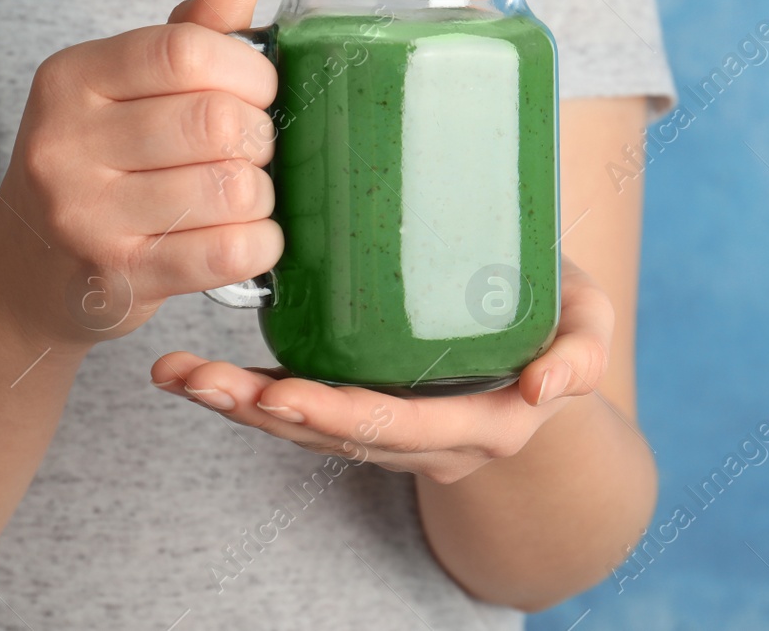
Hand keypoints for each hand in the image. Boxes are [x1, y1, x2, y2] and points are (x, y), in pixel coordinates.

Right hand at [0, 0, 280, 346]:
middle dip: (261, 136)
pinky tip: (251, 237)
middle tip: (253, 149)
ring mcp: (87, 218)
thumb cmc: (99, 163)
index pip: (186, 52)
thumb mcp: (127, 87)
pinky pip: (229, 253)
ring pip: (232, 189)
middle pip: (218, 123)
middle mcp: (66, 144)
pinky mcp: (118, 279)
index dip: (250, 70)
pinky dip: (262, 243)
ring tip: (245, 194)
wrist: (30, 272)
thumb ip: (189, 32)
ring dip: (263, 194)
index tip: (260, 89)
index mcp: (72, 79)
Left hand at [149, 258, 612, 483]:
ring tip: (176, 374)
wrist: (550, 343)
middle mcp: (431, 443)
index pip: (402, 429)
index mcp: (485, 425)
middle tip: (197, 379)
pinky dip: (250, 392)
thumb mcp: (592, 327)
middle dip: (261, 410)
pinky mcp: (369, 403)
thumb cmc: (567, 324)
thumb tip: (543, 389)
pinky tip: (198, 372)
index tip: (281, 395)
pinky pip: (306, 408)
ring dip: (239, 404)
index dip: (338, 415)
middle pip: (336, 435)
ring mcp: (396, 429)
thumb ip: (581, 356)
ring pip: (309, 429)